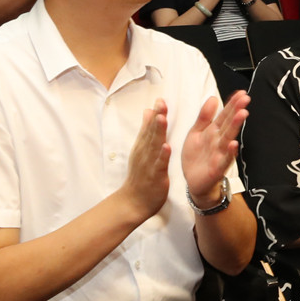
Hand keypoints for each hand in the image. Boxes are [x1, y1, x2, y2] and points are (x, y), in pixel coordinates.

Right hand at [123, 99, 171, 217]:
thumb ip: (146, 131)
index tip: (161, 99)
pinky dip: (162, 156)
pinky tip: (166, 147)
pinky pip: (159, 165)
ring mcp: (149, 164)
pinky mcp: (155, 176)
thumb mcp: (142, 150)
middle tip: (162, 102)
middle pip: (151, 133)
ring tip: (162, 118)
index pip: (149, 127)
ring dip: (158, 132)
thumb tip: (148, 111)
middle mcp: (145, 153)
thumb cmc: (141, 175)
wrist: (133, 202)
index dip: (155, 113)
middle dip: (157, 117)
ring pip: (154, 146)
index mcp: (143, 146)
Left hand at [181, 91, 249, 206]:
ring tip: (242, 114)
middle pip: (228, 124)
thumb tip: (213, 98)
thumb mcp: (196, 132)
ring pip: (228, 138)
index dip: (232, 103)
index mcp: (213, 131)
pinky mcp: (216, 168)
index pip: (224, 115)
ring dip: (235, 127)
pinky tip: (234, 144)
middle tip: (245, 99)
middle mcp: (219, 141)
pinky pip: (224, 159)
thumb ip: (204, 116)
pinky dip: (229, 152)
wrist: (193, 182)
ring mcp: (219, 154)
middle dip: (236, 111)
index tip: (241, 93)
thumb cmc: (197, 157)